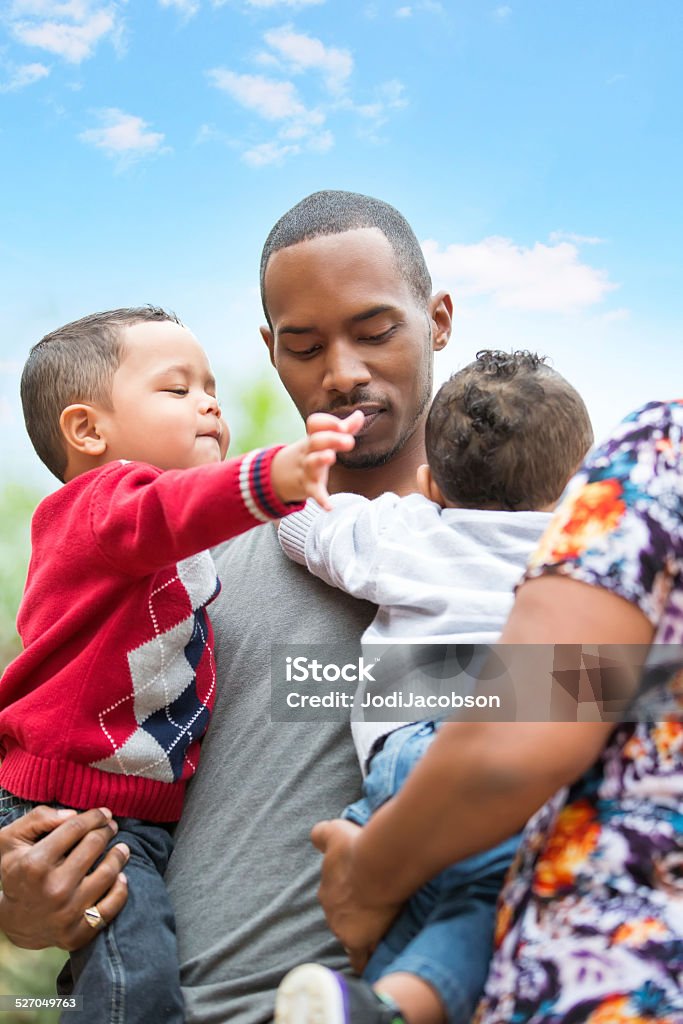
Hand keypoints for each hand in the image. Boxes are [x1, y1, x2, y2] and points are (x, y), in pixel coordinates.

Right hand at [0, 805, 129, 950]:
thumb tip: (74, 814)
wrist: (16, 921)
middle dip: (107, 830)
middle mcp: (54, 889)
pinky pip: (112, 907)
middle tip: (112, 827)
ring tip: (121, 848)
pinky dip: (120, 888)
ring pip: (108, 873)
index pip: (76, 827)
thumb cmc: (18, 871)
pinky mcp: (78, 934)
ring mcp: (67, 913)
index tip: (104, 813)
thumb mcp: (12, 840)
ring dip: (119, 855)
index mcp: (35, 864)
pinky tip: (120, 876)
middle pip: (94, 845)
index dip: (94, 816)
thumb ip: (39, 818)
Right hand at [271, 411, 363, 509]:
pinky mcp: (309, 487)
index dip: (328, 422)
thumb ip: (344, 427)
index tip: (343, 426)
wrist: (283, 475)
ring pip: (312, 462)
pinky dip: (321, 500)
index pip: (315, 423)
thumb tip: (360, 414)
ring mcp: (307, 469)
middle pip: (316, 441)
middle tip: (349, 441)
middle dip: (332, 439)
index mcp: (313, 437)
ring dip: (320, 459)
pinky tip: (330, 507)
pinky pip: (314, 493)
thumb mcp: (324, 439)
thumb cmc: (313, 453)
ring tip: (330, 457)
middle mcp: (309, 451)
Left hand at [311, 818, 401, 972]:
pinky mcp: (360, 942)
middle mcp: (332, 913)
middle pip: (342, 919)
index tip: (360, 893)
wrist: (376, 867)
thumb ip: (322, 834)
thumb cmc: (355, 848)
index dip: (347, 896)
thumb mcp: (334, 832)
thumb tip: (316, 835)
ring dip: (360, 938)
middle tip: (372, 910)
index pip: (335, 898)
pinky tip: (375, 960)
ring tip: (375, 936)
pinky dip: (367, 960)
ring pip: (351, 939)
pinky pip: (361, 958)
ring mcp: (345, 930)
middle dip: (354, 917)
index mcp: (326, 890)